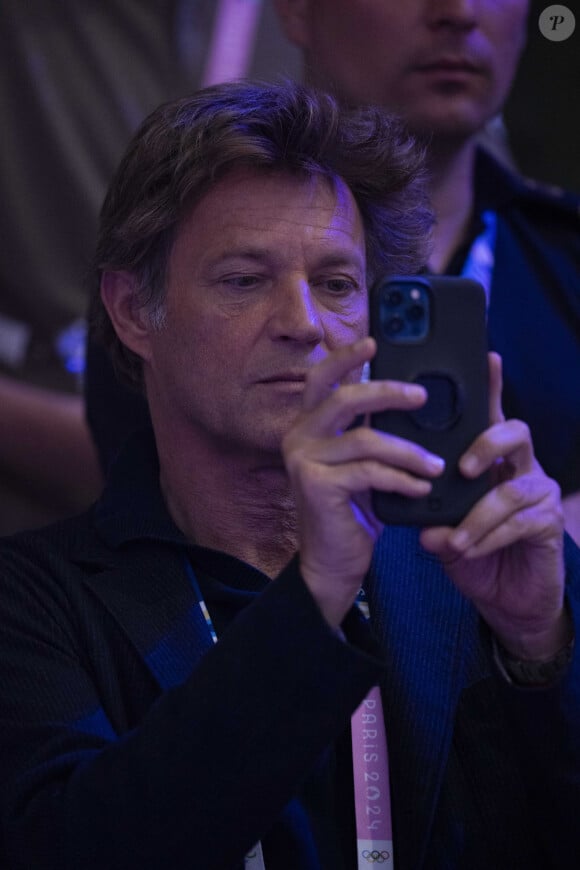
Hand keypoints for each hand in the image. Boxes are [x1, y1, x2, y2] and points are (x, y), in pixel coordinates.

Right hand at [282, 337, 443, 627]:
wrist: (334, 562)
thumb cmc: (353, 512)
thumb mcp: (365, 465)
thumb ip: (375, 434)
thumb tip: (414, 401)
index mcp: (309, 425)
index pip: (321, 379)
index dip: (346, 357)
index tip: (375, 342)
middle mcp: (298, 436)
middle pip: (344, 398)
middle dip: (387, 392)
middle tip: (422, 395)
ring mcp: (303, 460)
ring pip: (365, 439)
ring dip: (409, 451)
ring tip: (437, 465)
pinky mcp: (315, 485)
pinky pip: (369, 472)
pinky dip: (402, 479)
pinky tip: (422, 488)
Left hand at [420, 353, 568, 659]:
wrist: (507, 600)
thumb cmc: (475, 554)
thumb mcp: (444, 531)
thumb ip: (431, 519)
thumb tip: (423, 526)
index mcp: (491, 461)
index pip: (491, 417)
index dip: (493, 387)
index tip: (487, 356)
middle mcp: (520, 468)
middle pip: (515, 432)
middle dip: (487, 443)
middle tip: (462, 468)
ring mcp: (539, 494)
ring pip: (512, 489)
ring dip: (477, 518)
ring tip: (454, 539)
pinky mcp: (549, 523)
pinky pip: (519, 522)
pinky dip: (488, 537)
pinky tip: (469, 549)